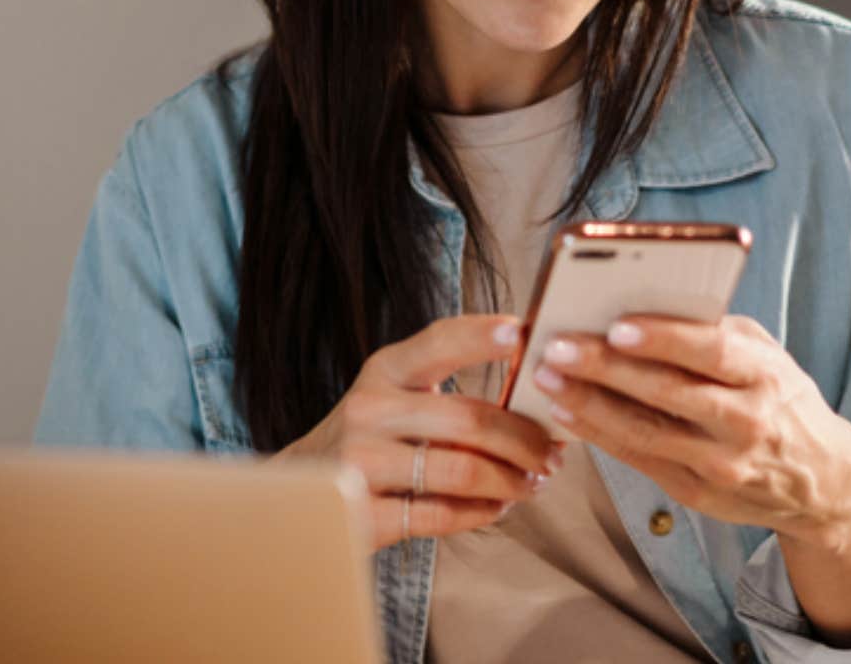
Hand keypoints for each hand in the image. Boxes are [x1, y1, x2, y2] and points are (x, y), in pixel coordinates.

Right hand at [274, 314, 565, 553]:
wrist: (297, 490)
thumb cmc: (369, 437)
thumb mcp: (393, 394)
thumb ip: (447, 385)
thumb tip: (535, 388)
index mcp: (383, 370)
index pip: (439, 341)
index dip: (484, 336)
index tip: (525, 334)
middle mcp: (368, 410)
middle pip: (469, 419)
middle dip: (525, 439)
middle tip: (553, 454)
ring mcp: (360, 464)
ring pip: (462, 471)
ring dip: (511, 481)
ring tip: (532, 483)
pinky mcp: (362, 514)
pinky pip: (441, 515)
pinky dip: (482, 513)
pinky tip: (497, 507)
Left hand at [530, 313, 850, 547]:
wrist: (821, 480)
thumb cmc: (780, 398)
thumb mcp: (766, 355)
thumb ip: (715, 331)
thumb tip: (645, 302)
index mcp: (765, 374)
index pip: (712, 351)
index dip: (663, 339)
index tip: (617, 326)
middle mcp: (747, 421)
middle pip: (667, 393)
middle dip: (605, 369)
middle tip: (557, 347)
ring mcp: (722, 463)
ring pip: (645, 432)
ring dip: (589, 405)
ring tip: (547, 378)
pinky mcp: (698, 493)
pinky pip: (639, 460)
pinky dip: (598, 436)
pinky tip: (565, 414)